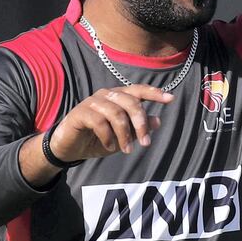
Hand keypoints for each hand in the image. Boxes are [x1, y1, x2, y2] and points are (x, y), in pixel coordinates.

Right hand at [49, 85, 172, 160]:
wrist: (69, 148)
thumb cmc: (98, 139)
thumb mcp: (123, 137)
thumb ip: (138, 128)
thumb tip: (158, 121)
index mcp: (119, 96)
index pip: (139, 90)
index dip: (154, 93)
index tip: (171, 99)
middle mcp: (107, 95)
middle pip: (131, 102)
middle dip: (141, 123)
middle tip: (146, 144)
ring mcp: (93, 102)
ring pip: (117, 113)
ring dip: (125, 134)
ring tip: (127, 150)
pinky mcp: (80, 112)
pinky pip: (100, 122)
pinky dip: (108, 136)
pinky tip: (110, 146)